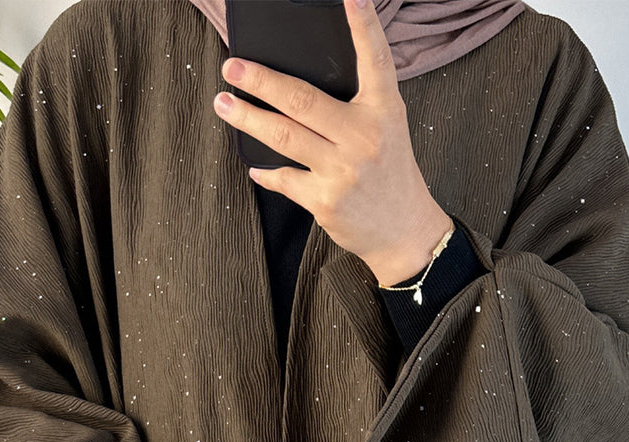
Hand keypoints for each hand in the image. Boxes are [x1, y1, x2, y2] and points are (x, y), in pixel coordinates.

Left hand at [212, 0, 453, 285]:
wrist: (404, 232)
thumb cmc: (390, 174)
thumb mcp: (386, 129)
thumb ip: (355, 105)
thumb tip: (299, 89)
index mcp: (383, 110)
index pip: (374, 58)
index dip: (363, 23)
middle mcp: (364, 137)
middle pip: (302, 100)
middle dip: (261, 81)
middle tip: (232, 67)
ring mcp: (343, 171)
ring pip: (284, 137)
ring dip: (248, 119)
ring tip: (224, 104)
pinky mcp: (326, 201)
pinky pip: (284, 178)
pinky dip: (266, 172)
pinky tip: (255, 166)